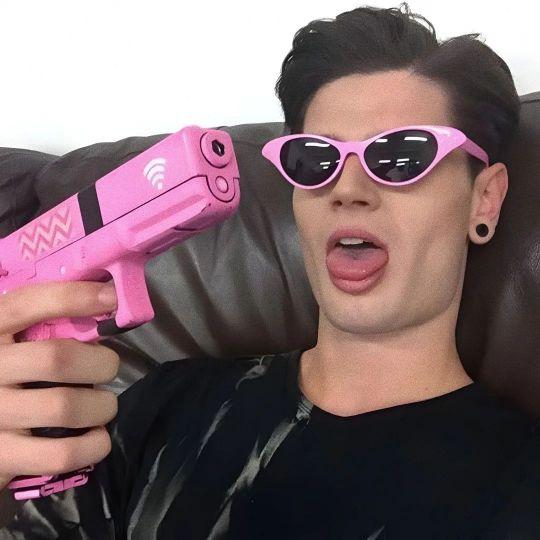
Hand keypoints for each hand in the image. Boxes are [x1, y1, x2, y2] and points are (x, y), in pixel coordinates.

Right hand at [0, 280, 119, 490]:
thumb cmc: (7, 376)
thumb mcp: (14, 343)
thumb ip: (44, 324)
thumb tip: (107, 303)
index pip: (28, 304)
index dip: (75, 297)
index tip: (113, 298)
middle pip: (56, 358)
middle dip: (100, 363)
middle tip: (109, 369)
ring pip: (64, 406)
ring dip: (101, 406)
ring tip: (104, 407)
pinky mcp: (0, 457)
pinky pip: (61, 453)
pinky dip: (92, 445)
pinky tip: (96, 438)